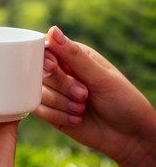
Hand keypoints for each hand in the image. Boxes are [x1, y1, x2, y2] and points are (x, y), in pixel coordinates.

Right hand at [34, 26, 155, 166]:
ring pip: (38, 92)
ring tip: (82, 109)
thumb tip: (53, 30)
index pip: (47, 49)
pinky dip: (57, 116)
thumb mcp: (101, 77)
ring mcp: (55, 93)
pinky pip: (39, 110)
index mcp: (74, 57)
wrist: (129, 136)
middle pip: (39, 72)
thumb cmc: (122, 101)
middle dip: (61, 85)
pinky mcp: (51, 112)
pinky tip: (76, 119)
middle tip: (84, 94)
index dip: (44, 57)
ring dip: (61, 103)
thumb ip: (74, 56)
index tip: (53, 67)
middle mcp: (61, 73)